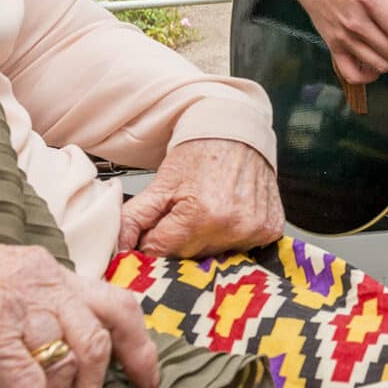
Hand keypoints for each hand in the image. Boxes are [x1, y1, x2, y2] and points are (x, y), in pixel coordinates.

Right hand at [0, 208, 158, 387]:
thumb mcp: (1, 288)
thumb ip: (33, 314)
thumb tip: (55, 363)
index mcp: (48, 272)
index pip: (115, 302)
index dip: (139, 344)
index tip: (147, 379)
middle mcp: (42, 282)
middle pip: (96, 341)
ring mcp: (16, 304)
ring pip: (66, 365)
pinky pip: (26, 386)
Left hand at [117, 138, 284, 257]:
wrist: (237, 131)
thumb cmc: (198, 153)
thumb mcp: (160, 182)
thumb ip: (133, 218)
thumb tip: (117, 251)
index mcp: (200, 215)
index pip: (161, 252)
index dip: (155, 238)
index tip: (161, 223)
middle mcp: (232, 226)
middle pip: (189, 256)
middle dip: (180, 240)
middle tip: (185, 212)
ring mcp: (255, 229)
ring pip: (215, 255)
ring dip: (206, 239)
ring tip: (209, 210)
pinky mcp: (270, 229)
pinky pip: (242, 248)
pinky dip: (232, 236)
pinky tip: (229, 213)